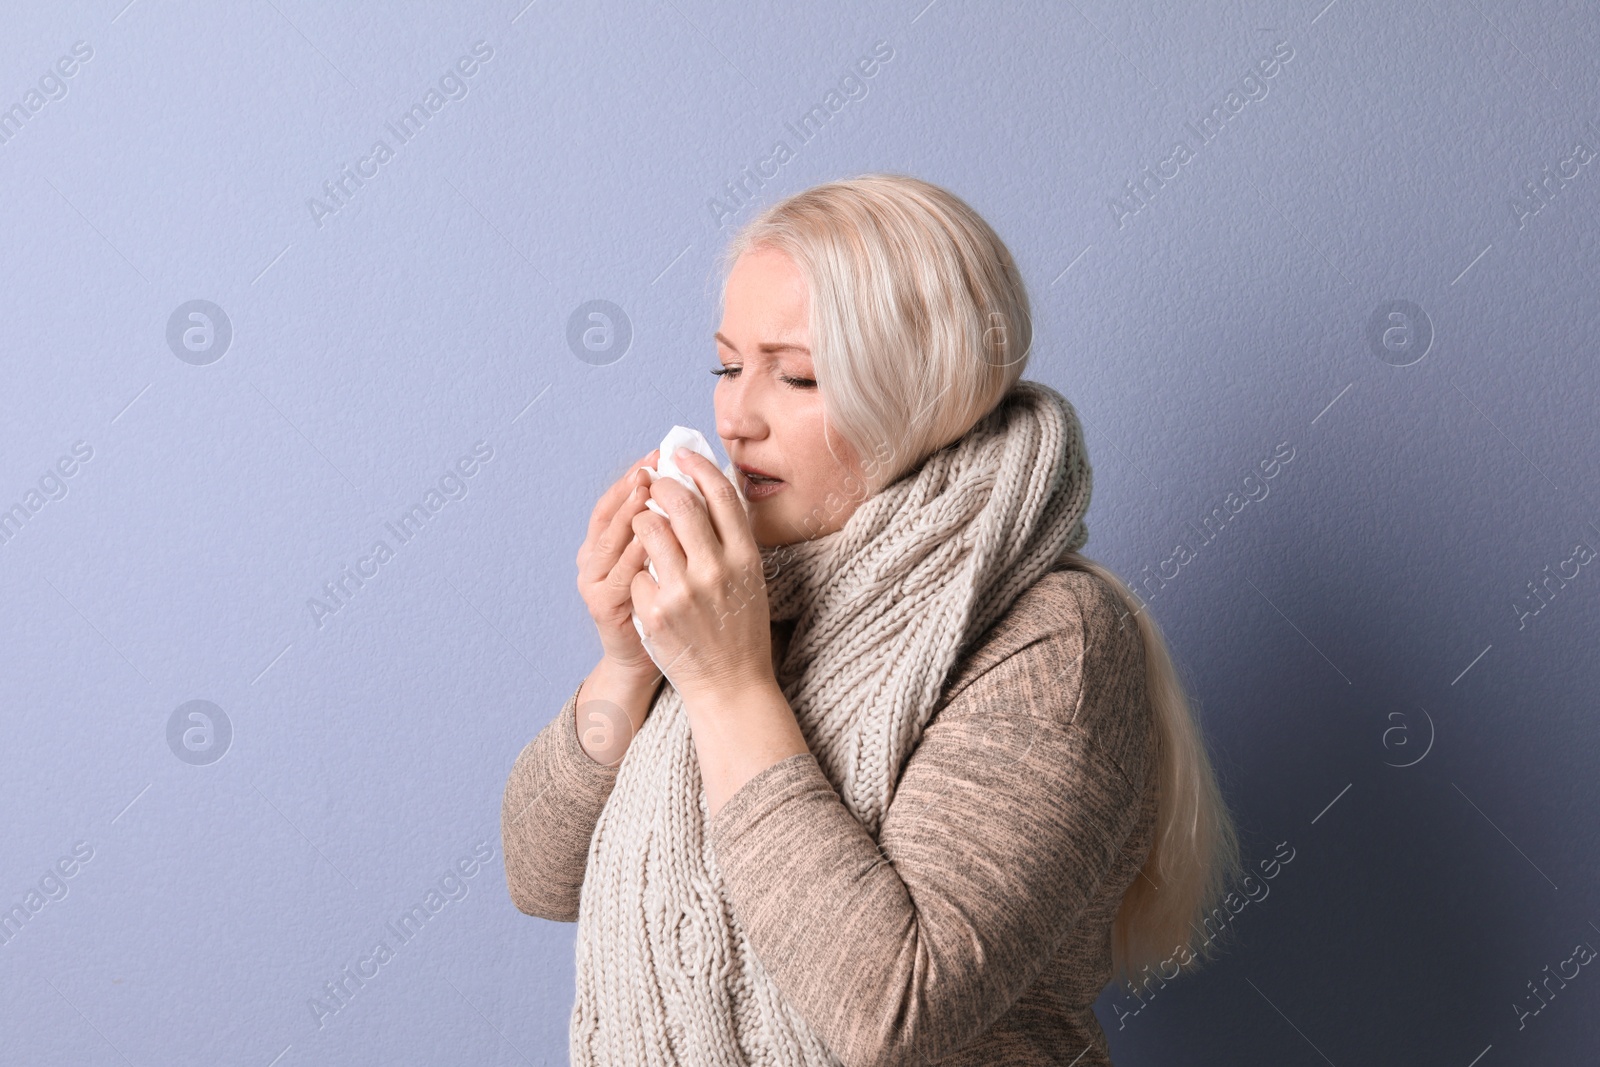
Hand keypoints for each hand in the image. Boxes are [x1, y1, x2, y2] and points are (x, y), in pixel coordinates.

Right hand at [576, 448, 660, 679]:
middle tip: (652, 467)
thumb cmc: (676, 610)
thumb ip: (669, 527)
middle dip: (632, 488)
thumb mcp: (669, 562)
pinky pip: (621, 575)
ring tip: (647, 491)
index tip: (659, 453)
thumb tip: (692, 478)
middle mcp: (594, 559)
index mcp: (608, 543)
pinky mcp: (603, 607)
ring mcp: (594, 583)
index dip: (636, 474)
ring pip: (609, 541)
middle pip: (608, 514)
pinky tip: (648, 536)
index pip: (618, 499)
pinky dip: (634, 554)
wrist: (667, 663)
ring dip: (629, 514)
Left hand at [629, 447, 773, 704]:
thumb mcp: (749, 579)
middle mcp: (717, 570)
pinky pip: (636, 572)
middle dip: (660, 486)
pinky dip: (639, 575)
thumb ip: (732, 538)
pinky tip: (649, 589)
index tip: (680, 455)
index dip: (697, 467)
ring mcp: (684, 591)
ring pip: (648, 530)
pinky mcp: (656, 612)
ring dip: (641, 522)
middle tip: (652, 484)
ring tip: (644, 529)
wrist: (731, 685)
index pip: (720, 494)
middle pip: (680, 503)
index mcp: (745, 557)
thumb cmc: (739, 628)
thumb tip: (707, 488)